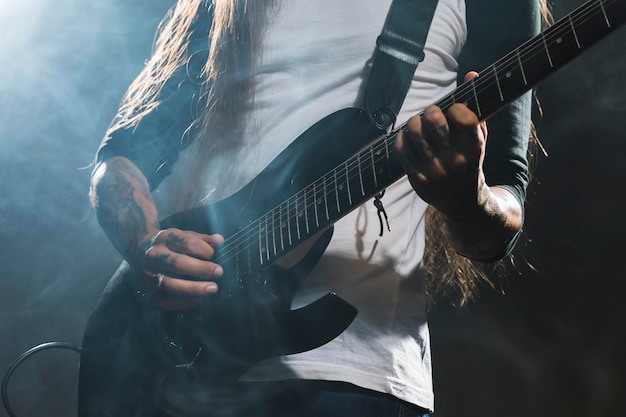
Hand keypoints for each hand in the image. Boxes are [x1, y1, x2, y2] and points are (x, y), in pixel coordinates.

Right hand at [139, 229, 223, 309]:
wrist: (140, 251)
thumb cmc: (170, 245)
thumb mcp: (184, 236)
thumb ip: (203, 239)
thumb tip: (220, 240)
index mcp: (164, 239)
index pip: (186, 243)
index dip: (203, 249)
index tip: (213, 254)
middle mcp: (154, 256)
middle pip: (178, 264)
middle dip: (201, 269)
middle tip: (219, 272)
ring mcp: (149, 275)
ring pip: (171, 284)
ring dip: (194, 288)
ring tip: (213, 288)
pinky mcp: (149, 291)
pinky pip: (166, 301)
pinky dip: (184, 302)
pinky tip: (199, 299)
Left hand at [395, 72, 489, 218]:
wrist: (464, 202)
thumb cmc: (470, 161)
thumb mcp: (478, 137)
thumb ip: (475, 107)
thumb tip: (470, 73)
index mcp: (473, 146)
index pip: (462, 114)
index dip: (454, 107)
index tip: (454, 111)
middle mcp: (455, 159)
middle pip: (433, 119)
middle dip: (430, 111)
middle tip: (431, 115)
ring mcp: (435, 170)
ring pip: (414, 132)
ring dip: (414, 123)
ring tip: (418, 125)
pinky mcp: (418, 180)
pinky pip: (401, 150)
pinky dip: (402, 139)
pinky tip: (408, 138)